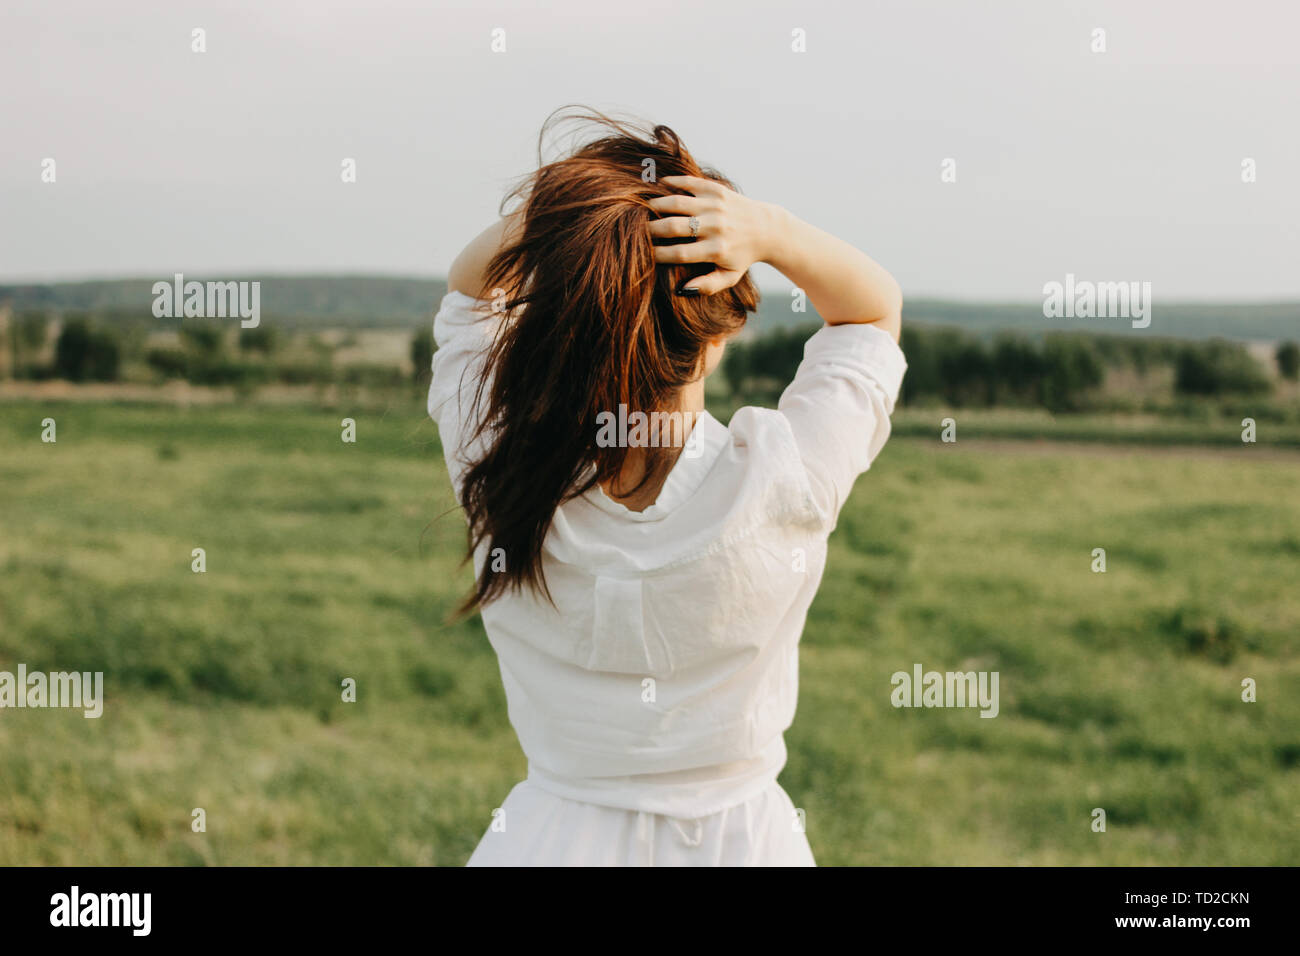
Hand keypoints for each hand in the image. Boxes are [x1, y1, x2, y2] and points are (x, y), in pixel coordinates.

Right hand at [648, 175, 779, 295]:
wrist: (766, 229)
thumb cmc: (742, 257)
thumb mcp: (729, 276)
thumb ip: (707, 285)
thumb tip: (681, 290)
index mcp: (716, 250)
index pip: (678, 253)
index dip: (657, 254)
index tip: (644, 255)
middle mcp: (715, 227)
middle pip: (673, 227)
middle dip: (650, 230)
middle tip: (637, 231)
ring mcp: (715, 206)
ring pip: (676, 203)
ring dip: (655, 205)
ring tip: (643, 210)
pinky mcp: (717, 190)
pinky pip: (688, 184)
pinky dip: (671, 183)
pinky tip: (658, 186)